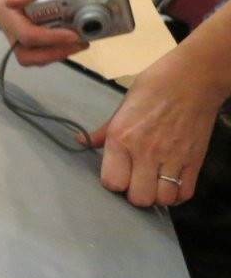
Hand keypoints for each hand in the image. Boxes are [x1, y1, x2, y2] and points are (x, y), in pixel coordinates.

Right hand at [0, 0, 89, 65]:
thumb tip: (13, 2)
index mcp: (6, 15)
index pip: (26, 36)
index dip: (50, 39)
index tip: (74, 35)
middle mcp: (12, 28)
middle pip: (27, 55)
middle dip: (53, 54)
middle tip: (78, 44)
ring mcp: (22, 32)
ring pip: (36, 56)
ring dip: (59, 52)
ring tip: (81, 41)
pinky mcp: (34, 33)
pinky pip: (45, 49)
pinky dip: (61, 47)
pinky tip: (76, 37)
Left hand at [82, 54, 223, 206]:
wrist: (193, 78)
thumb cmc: (154, 88)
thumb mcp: (122, 107)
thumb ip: (103, 132)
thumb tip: (83, 142)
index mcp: (122, 139)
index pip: (113, 182)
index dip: (114, 183)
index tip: (118, 176)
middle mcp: (146, 152)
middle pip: (138, 198)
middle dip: (135, 195)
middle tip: (136, 182)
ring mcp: (173, 158)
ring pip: (162, 199)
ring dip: (157, 196)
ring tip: (154, 185)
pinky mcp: (194, 160)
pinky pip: (185, 193)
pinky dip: (177, 195)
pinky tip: (171, 185)